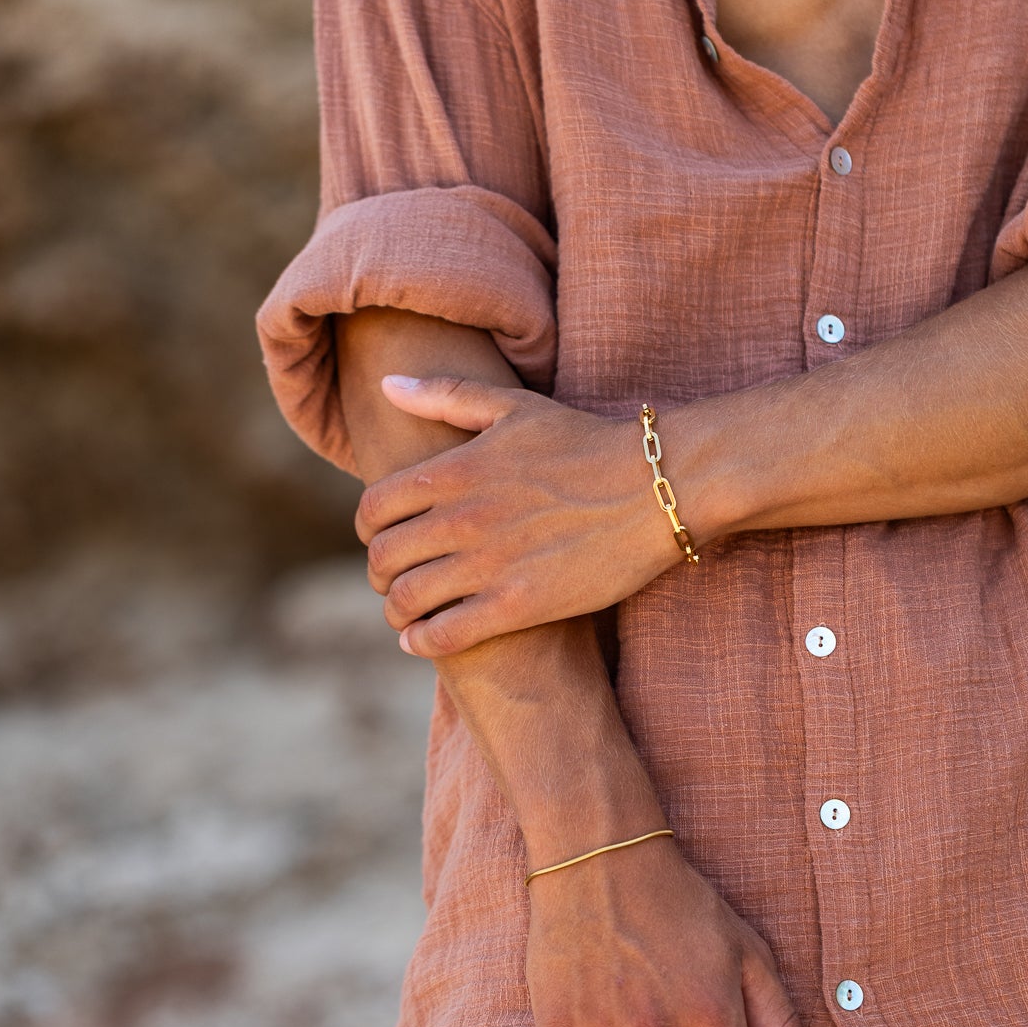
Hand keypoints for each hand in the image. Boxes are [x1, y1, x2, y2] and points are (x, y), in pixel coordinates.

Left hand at [355, 374, 678, 657]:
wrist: (659, 486)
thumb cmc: (588, 443)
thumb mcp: (516, 406)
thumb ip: (448, 395)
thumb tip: (388, 385)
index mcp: (456, 469)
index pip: (374, 508)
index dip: (368, 530)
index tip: (382, 539)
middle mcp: (463, 517)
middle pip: (383, 558)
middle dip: (379, 575)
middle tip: (394, 581)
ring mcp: (489, 563)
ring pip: (407, 600)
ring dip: (396, 612)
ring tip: (407, 614)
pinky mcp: (519, 604)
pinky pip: (444, 634)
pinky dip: (422, 642)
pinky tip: (423, 641)